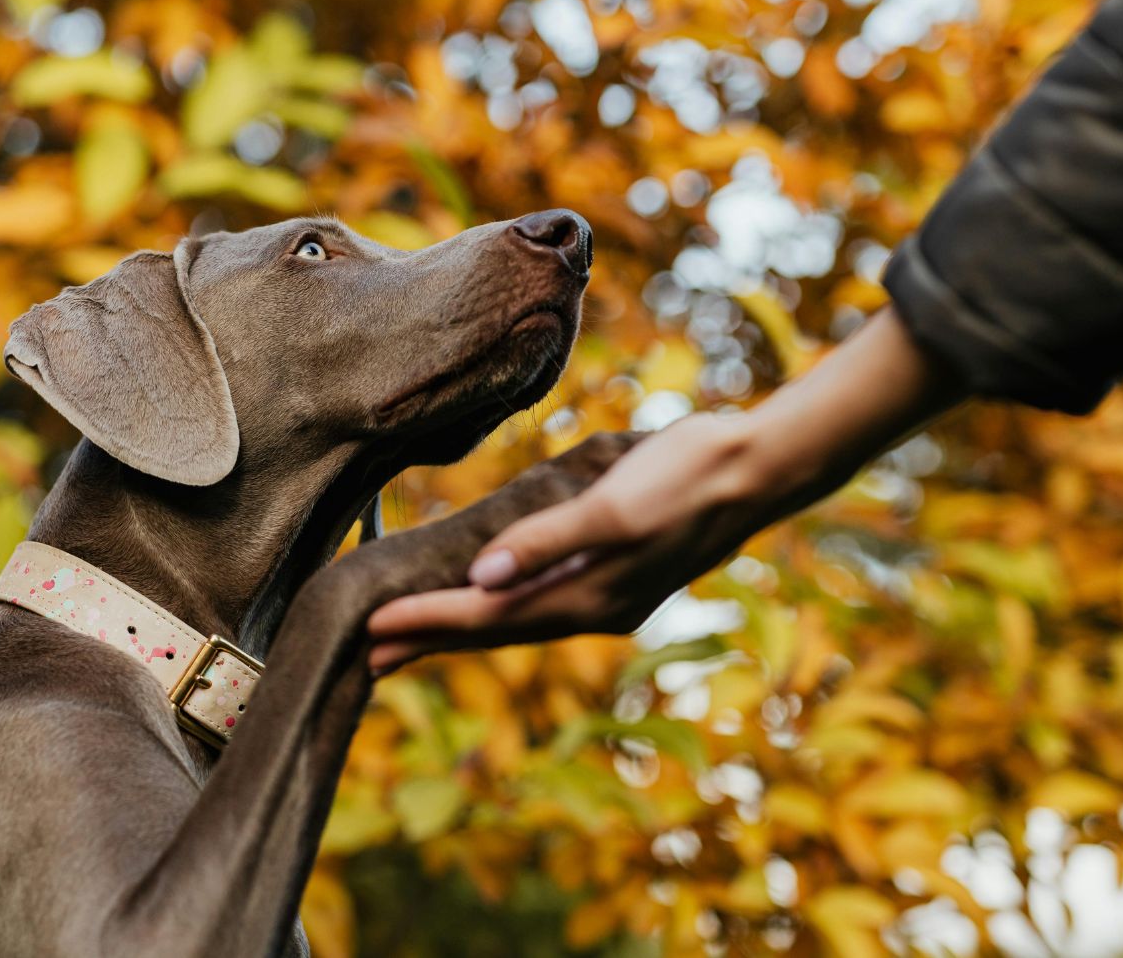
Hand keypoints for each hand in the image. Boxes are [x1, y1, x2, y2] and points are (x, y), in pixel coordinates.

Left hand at [365, 413, 795, 672]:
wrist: (759, 467)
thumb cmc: (687, 475)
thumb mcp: (614, 505)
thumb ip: (548, 541)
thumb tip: (481, 577)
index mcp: (590, 596)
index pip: (488, 617)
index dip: (427, 621)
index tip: (369, 627)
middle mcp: (594, 607)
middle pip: (494, 631)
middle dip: (429, 641)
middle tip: (363, 655)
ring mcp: (607, 595)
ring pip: (514, 620)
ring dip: (457, 629)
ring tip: (405, 638)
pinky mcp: (615, 574)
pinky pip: (538, 602)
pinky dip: (498, 608)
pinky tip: (480, 601)